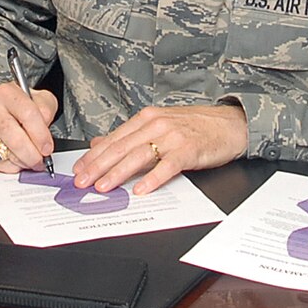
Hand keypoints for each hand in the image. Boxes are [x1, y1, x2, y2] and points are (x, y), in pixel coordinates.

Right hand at [0, 81, 59, 172]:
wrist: (4, 109)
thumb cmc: (24, 106)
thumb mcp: (42, 100)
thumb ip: (46, 110)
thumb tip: (44, 128)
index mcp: (8, 93)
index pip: (27, 114)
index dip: (40, 135)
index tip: (47, 148)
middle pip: (14, 137)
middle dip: (31, 154)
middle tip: (41, 160)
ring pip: (4, 152)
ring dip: (22, 161)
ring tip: (30, 158)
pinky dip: (9, 166)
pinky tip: (17, 159)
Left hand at [73, 104, 248, 195]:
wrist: (229, 124)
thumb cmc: (195, 127)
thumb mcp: (159, 124)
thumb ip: (129, 135)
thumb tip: (99, 144)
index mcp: (147, 118)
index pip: (114, 139)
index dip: (94, 156)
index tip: (78, 169)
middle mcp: (156, 124)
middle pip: (121, 147)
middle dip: (98, 166)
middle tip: (81, 182)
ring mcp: (173, 136)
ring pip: (138, 155)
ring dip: (118, 172)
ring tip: (103, 186)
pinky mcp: (189, 150)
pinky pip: (167, 166)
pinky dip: (152, 178)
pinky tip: (140, 190)